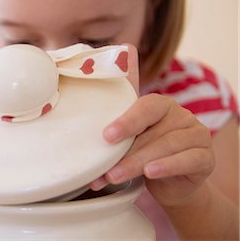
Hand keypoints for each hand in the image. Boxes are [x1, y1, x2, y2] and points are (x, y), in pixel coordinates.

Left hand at [89, 45, 214, 207]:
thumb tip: (83, 129)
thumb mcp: (130, 141)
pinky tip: (151, 173)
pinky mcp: (206, 157)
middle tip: (106, 169)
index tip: (107, 136)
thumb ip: (116, 131)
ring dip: (139, 163)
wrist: (172, 184)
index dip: (127, 121)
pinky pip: (187, 160)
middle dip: (126, 153)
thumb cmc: (145, 154)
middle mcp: (181, 115)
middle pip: (152, 132)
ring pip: (167, 146)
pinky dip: (167, 166)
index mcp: (161, 105)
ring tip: (117, 176)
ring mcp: (197, 134)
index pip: (146, 107)